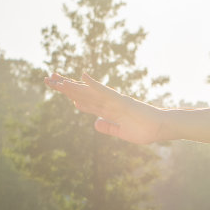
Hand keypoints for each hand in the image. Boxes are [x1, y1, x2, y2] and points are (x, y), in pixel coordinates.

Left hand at [46, 72, 170, 145]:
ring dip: (73, 85)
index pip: (85, 101)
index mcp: (108, 110)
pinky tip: (82, 77)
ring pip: (89, 92)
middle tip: (48, 78)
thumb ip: (109, 127)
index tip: (58, 88)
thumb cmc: (145, 130)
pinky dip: (94, 84)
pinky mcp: (121, 101)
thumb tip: (95, 123)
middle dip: (65, 87)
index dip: (71, 94)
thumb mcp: (121, 133)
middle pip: (82, 94)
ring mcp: (114, 101)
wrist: (161, 128)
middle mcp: (108, 102)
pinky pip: (105, 92)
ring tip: (57, 79)